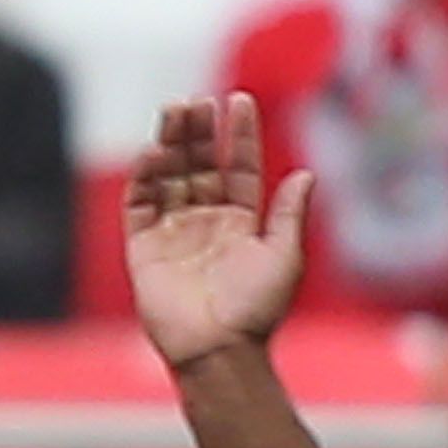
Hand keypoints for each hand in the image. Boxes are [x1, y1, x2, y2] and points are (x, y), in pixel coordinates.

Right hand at [127, 93, 312, 368]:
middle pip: (201, 165)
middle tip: (199, 100)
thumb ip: (290, 214)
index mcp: (241, 223)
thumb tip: (306, 174)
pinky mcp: (143, 246)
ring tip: (176, 109)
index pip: (238, 168)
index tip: (239, 100)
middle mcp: (206, 222)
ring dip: (172, 142)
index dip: (239, 135)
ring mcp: (173, 231)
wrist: (219, 348)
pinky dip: (145, 176)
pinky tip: (155, 151)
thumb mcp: (284, 257)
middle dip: (199, 131)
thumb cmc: (257, 309)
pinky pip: (141, 203)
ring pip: (170, 175)